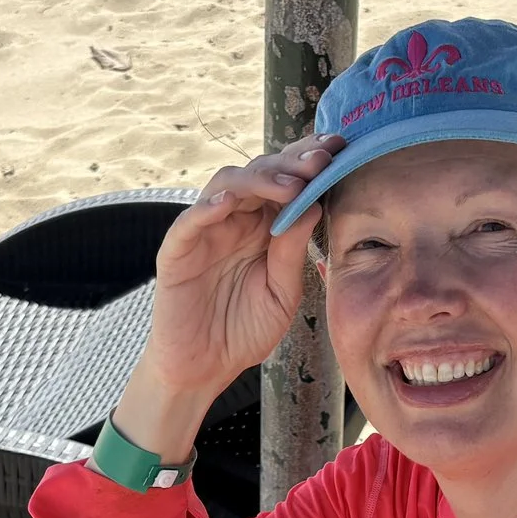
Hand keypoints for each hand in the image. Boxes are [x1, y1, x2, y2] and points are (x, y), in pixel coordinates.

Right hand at [141, 132, 343, 387]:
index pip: (286, 181)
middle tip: (320, 160)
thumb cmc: (243, 331)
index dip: (308, 162)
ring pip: (227, 185)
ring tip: (289, 185)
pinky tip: (231, 202)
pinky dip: (208, 207)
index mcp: (263, 226)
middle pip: (260, 173)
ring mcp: (205, 231)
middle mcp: (234, 219)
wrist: (204, 368)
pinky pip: (190, 221)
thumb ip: (292, 252)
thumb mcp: (282, 292)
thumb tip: (315, 205)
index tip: (339, 149)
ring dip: (258, 179)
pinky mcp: (177, 250)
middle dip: (291, 163)